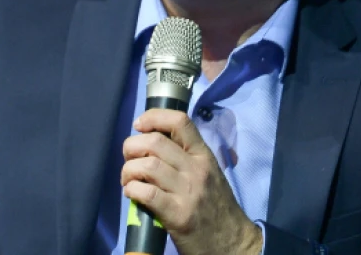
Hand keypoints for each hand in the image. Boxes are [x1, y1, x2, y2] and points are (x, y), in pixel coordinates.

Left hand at [121, 108, 262, 254]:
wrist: (233, 243)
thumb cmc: (215, 207)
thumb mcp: (208, 174)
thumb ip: (186, 157)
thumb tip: (151, 142)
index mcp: (204, 156)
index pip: (180, 122)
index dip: (153, 117)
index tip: (139, 125)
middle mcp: (197, 170)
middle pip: (155, 142)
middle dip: (131, 147)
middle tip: (129, 159)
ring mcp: (188, 192)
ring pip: (148, 165)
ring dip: (129, 170)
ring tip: (128, 180)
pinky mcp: (178, 215)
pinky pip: (147, 193)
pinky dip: (133, 190)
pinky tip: (132, 193)